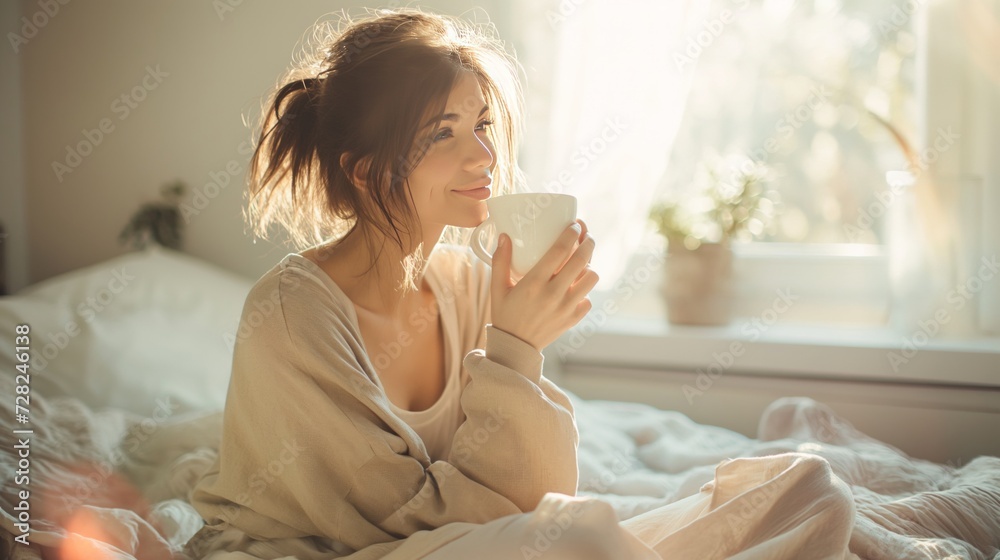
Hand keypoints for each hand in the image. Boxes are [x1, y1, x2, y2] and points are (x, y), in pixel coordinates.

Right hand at [490, 219, 598, 351]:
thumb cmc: (505, 315)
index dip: (571, 233)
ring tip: (583, 262)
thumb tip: (504, 237)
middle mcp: (553, 294)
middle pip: (582, 260)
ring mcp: (566, 308)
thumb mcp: (497, 288)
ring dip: (589, 267)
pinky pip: (588, 299)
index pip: (560, 250)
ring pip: (591, 278)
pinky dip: (584, 291)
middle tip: (587, 236)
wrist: (515, 348)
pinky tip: (576, 287)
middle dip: (588, 242)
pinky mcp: (573, 319)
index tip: (574, 224)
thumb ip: (500, 261)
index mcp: (534, 283)